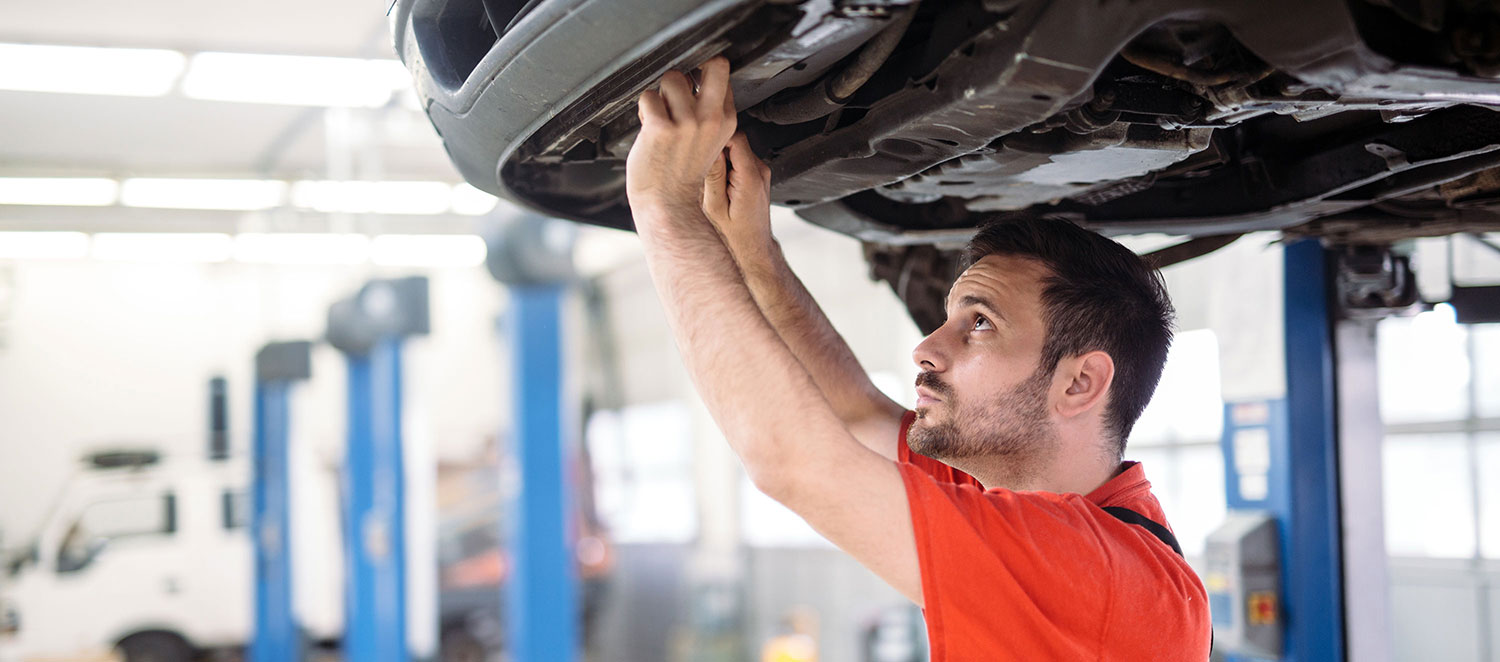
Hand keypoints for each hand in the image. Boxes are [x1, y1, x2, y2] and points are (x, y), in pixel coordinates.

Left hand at [626, 56, 737, 217]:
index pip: (723, 77)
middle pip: (714, 64)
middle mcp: (710, 119)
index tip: (693, 83)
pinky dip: (645, 109)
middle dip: (694, 69)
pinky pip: (649, 97)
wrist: (667, 203)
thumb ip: (708, 112)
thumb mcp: (711, 141)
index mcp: (725, 121)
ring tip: (661, 116)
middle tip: (680, 85)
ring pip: (672, 79)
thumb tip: (693, 81)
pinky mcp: (661, 127)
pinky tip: (650, 126)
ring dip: (661, 94)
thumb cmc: (682, 174)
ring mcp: (686, 123)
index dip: (704, 74)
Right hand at [703, 132, 774, 255]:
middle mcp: (760, 171)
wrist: (753, 246)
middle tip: (704, 168)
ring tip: (713, 180)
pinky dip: (728, 166)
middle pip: (736, 141)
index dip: (716, 137)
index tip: (702, 147)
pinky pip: (740, 159)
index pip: (735, 137)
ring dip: (722, 159)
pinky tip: (721, 183)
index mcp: (750, 177)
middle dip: (717, 149)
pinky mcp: (759, 175)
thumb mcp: (714, 205)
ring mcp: (762, 172)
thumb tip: (708, 148)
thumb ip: (712, 175)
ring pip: (737, 149)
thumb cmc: (734, 233)